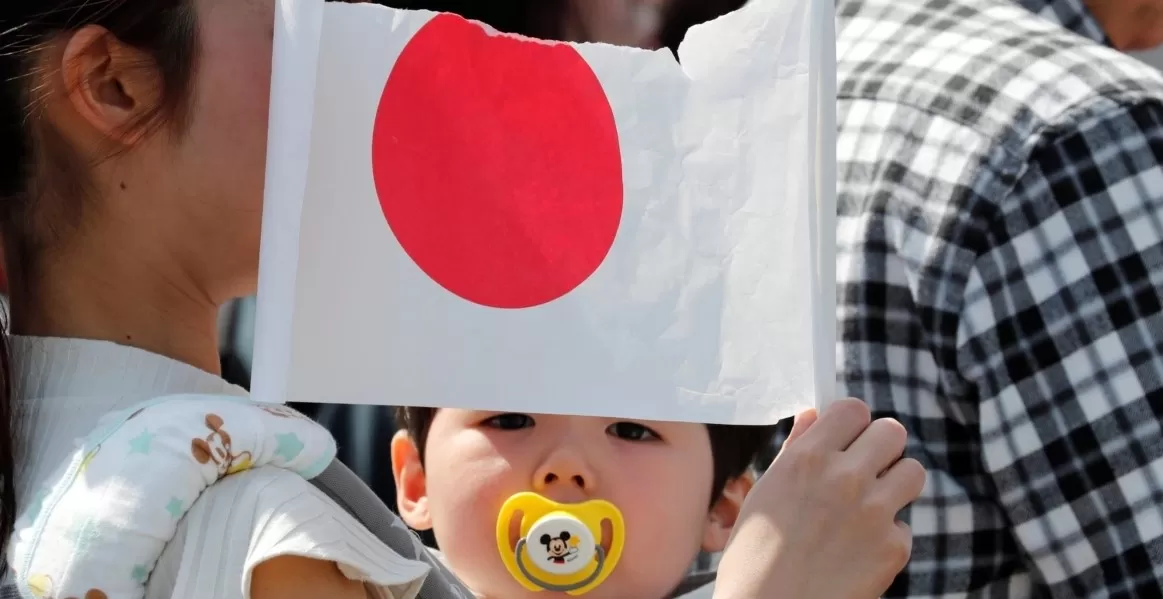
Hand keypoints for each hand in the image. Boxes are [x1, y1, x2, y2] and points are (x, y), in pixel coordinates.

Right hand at [714, 399, 924, 598]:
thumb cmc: (754, 555)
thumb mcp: (765, 493)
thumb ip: (794, 450)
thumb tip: (814, 416)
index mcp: (807, 459)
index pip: (853, 408)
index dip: (853, 423)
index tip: (848, 437)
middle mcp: (844, 477)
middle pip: (892, 431)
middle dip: (880, 446)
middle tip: (866, 468)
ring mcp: (874, 512)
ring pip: (913, 471)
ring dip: (895, 483)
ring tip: (871, 504)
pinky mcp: (893, 548)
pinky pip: (905, 525)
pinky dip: (887, 535)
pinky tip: (858, 550)